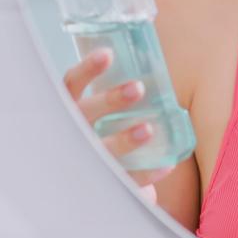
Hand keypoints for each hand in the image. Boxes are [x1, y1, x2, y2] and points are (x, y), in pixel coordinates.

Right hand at [61, 48, 173, 201]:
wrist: (90, 182)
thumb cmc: (101, 132)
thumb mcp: (100, 111)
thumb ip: (117, 93)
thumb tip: (151, 63)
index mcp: (72, 108)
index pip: (70, 85)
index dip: (86, 70)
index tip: (108, 54)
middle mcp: (73, 133)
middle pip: (84, 114)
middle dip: (109, 100)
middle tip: (137, 88)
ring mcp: (86, 160)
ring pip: (101, 151)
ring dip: (124, 141)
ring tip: (148, 129)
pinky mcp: (104, 184)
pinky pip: (124, 180)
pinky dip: (146, 174)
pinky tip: (167, 165)